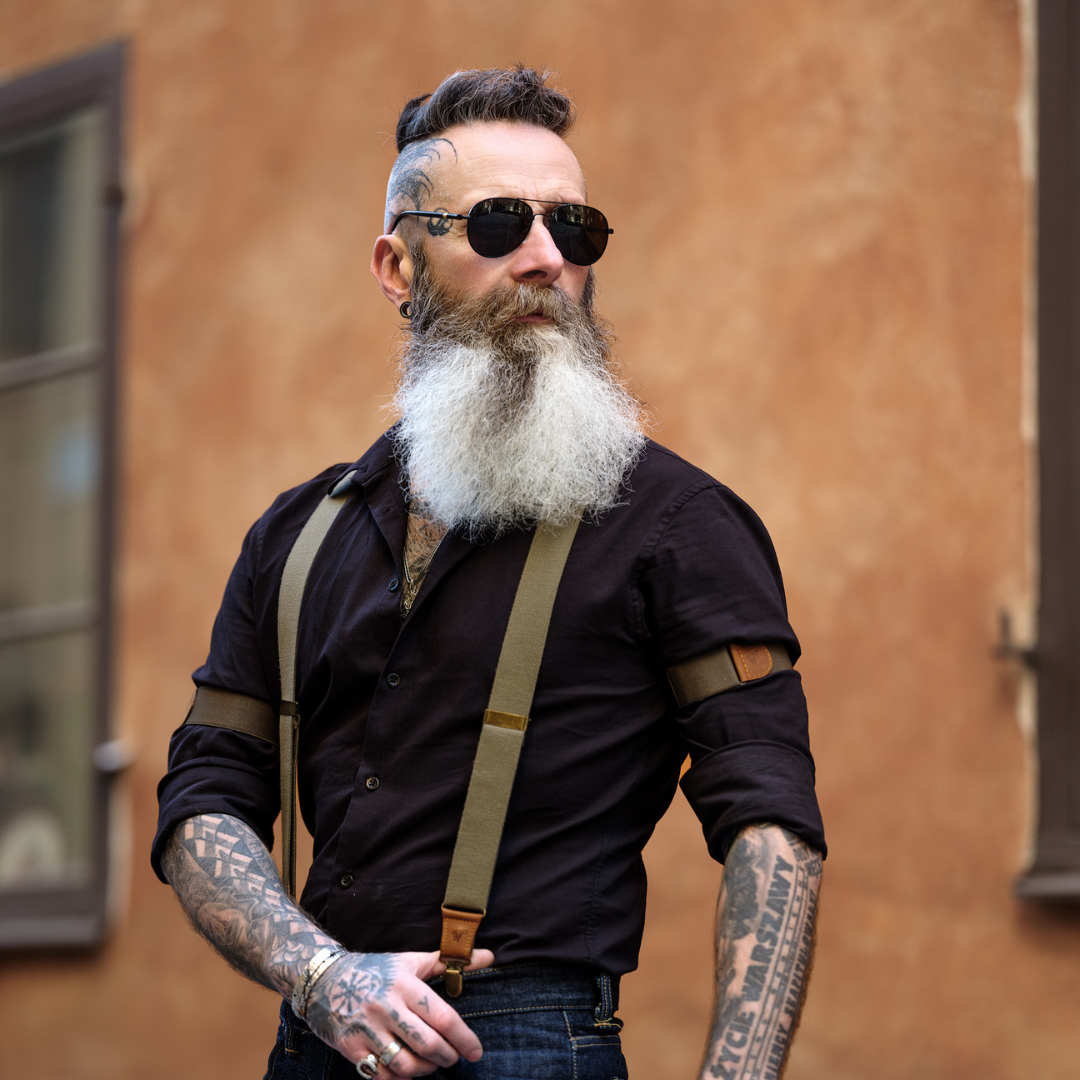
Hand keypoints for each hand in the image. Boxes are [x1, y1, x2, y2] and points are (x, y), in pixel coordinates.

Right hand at [304, 948, 494, 1075]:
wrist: (323, 978)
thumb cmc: (375, 969)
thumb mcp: (410, 961)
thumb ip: (448, 961)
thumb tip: (490, 956)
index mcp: (404, 983)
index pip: (443, 1017)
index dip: (464, 1038)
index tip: (476, 1051)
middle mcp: (386, 1006)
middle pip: (427, 1044)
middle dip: (447, 1057)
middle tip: (454, 1059)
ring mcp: (367, 1028)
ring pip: (405, 1063)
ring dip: (425, 1070)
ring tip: (431, 1065)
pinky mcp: (351, 1047)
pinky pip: (381, 1074)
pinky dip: (399, 1079)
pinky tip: (407, 1072)